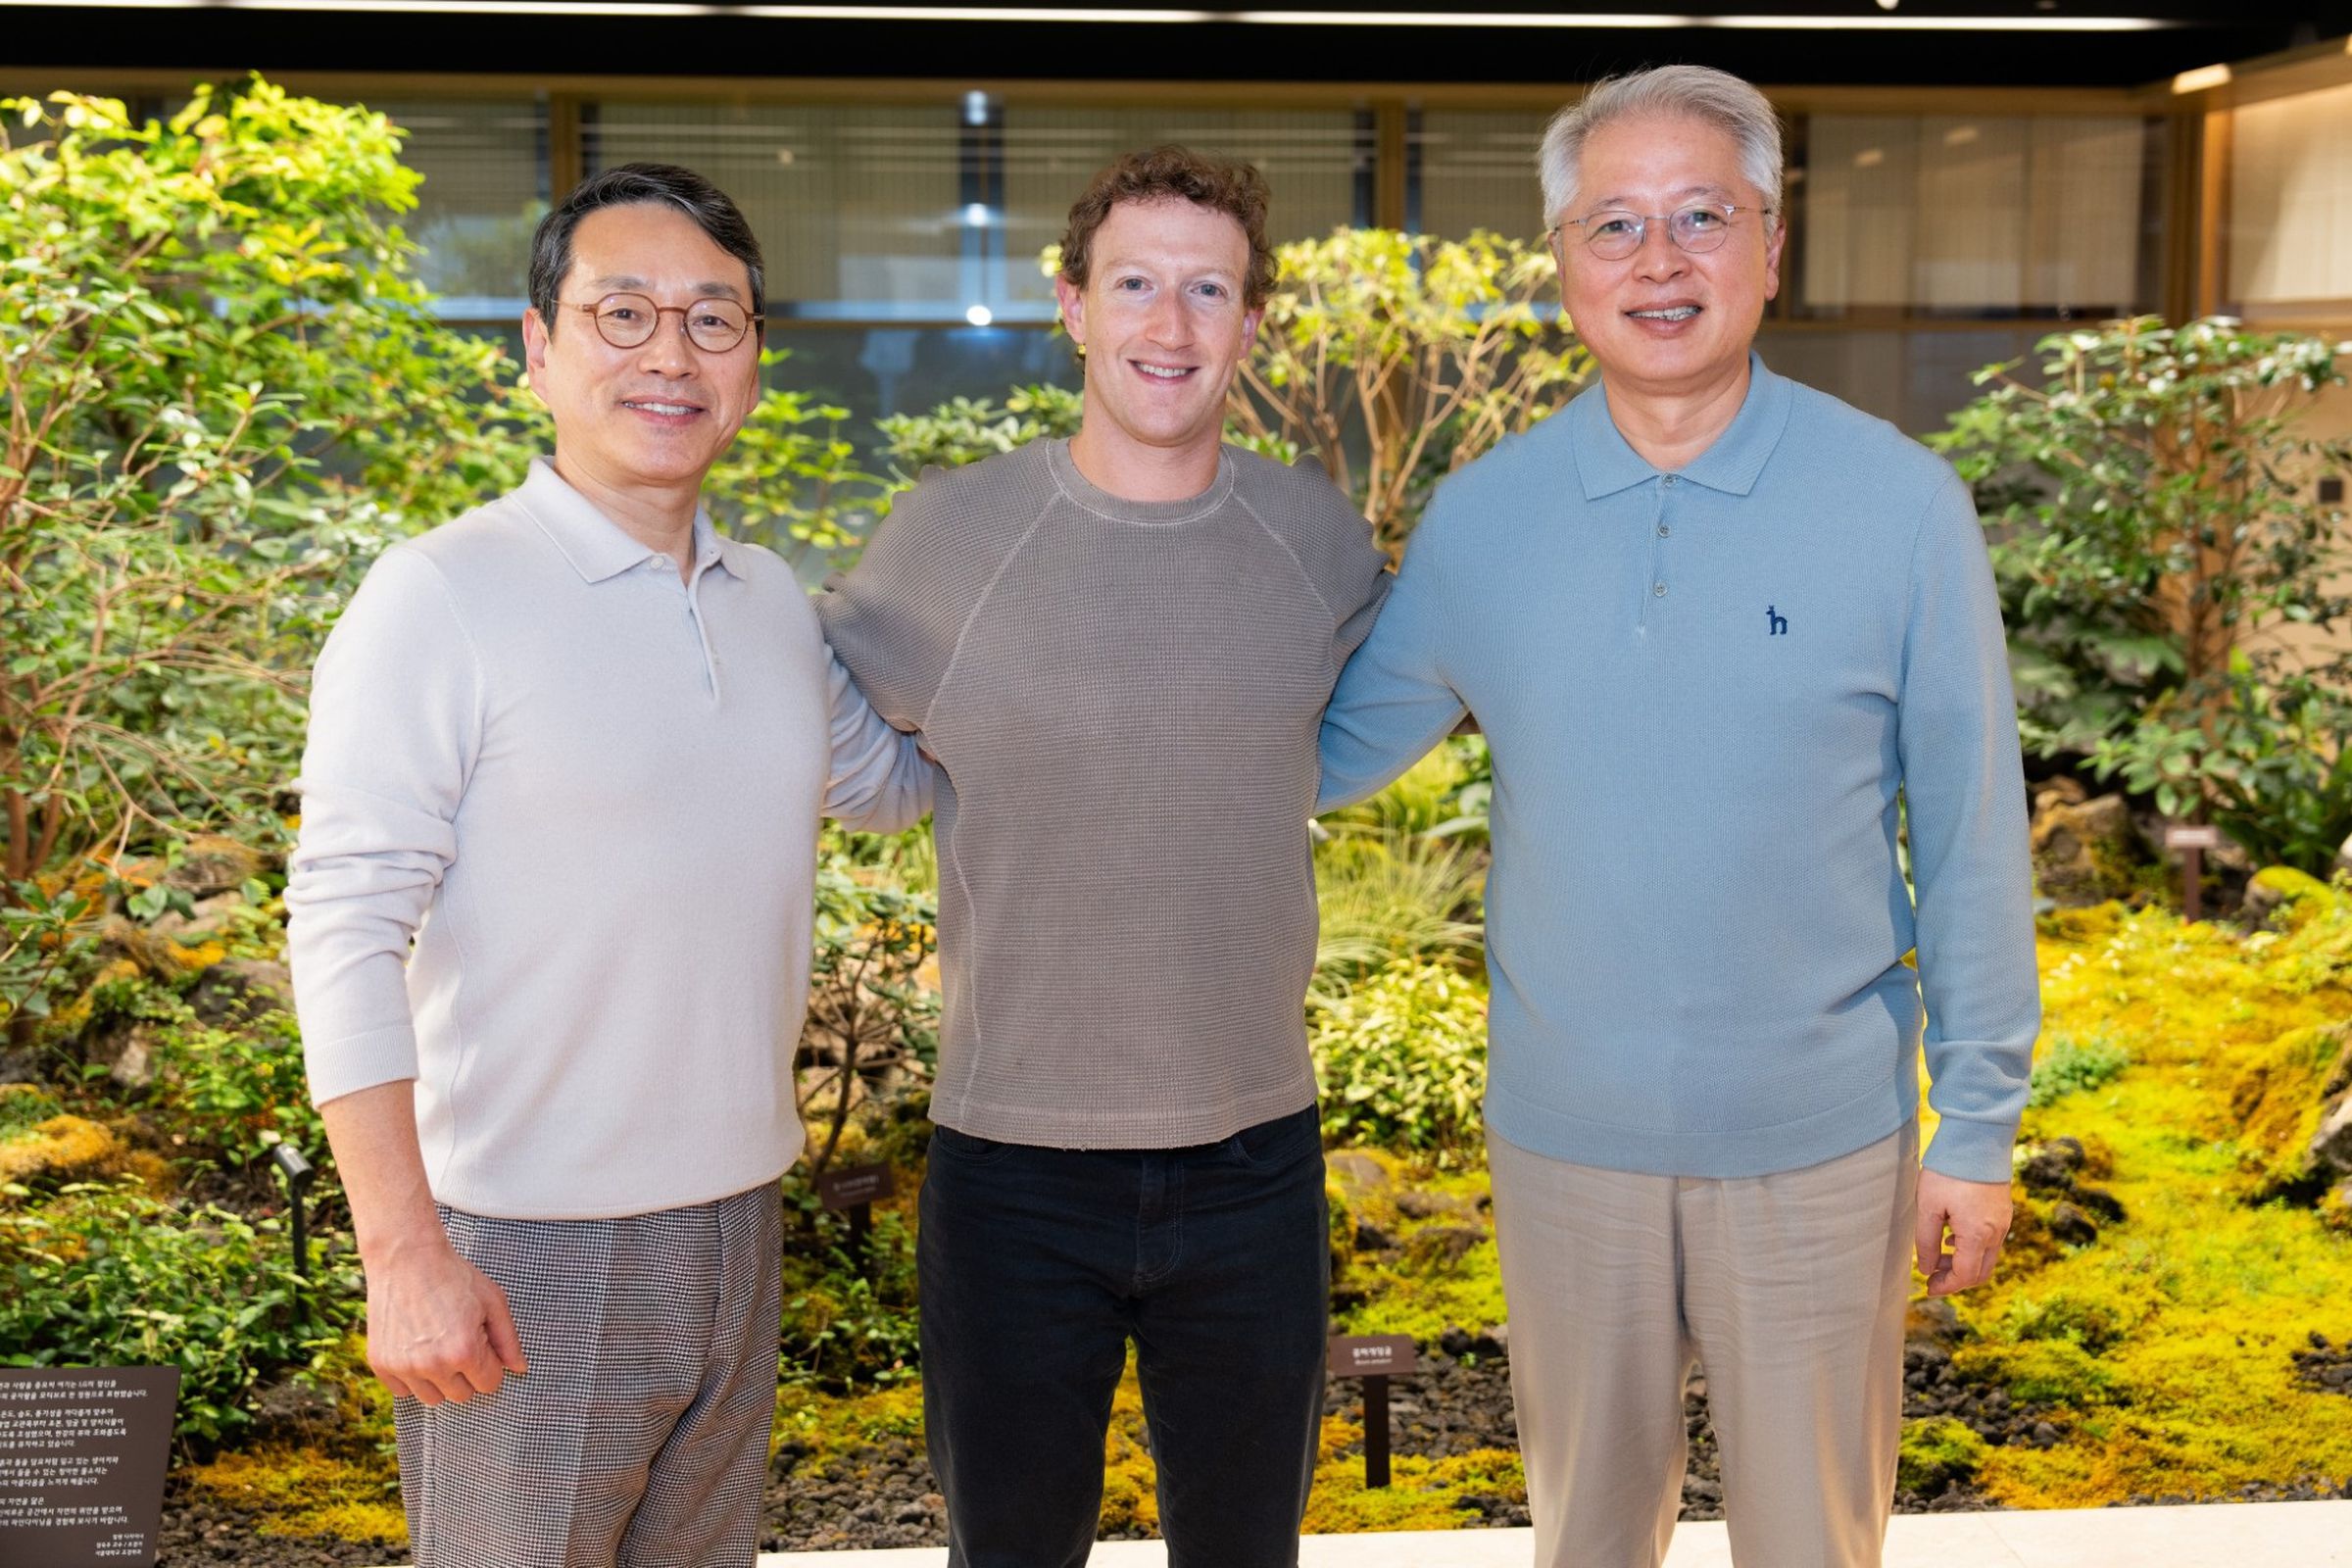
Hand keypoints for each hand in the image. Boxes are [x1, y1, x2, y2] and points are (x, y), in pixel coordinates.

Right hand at [362, 1237, 528, 1404]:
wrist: (406, 1259)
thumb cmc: (454, 1277)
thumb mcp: (493, 1301)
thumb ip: (508, 1340)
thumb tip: (520, 1369)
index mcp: (465, 1351)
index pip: (489, 1385)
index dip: (489, 1364)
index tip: (480, 1343)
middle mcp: (433, 1365)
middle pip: (462, 1395)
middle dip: (467, 1374)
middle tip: (459, 1341)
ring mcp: (404, 1367)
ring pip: (432, 1399)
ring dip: (439, 1379)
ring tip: (437, 1345)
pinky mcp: (381, 1364)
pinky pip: (403, 1391)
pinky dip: (412, 1377)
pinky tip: (416, 1348)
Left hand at [1915, 1169, 2011, 1296]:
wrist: (1978, 1140)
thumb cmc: (1949, 1172)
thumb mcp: (1928, 1206)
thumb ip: (1926, 1241)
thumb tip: (1926, 1268)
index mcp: (1977, 1235)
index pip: (1965, 1276)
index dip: (1946, 1286)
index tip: (1928, 1287)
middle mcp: (1996, 1233)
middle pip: (1980, 1272)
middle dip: (1956, 1278)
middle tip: (1932, 1275)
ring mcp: (2003, 1222)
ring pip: (1986, 1257)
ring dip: (1964, 1262)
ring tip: (1938, 1254)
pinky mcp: (2003, 1211)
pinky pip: (1991, 1241)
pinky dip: (1973, 1248)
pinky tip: (1953, 1237)